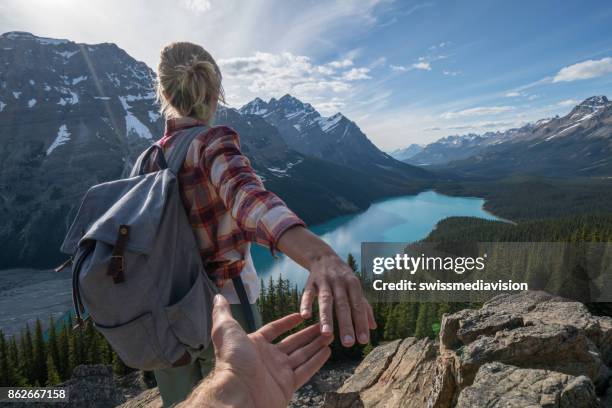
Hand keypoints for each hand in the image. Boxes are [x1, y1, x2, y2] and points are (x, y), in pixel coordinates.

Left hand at [179, 295, 331, 407]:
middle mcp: (268, 358)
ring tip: (330, 334)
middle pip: (292, 342)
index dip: (287, 322)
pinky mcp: (287, 386)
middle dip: (307, 333)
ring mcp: (278, 372)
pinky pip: (305, 370)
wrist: (239, 393)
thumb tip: (218, 297)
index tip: (302, 314)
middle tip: (323, 324)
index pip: (274, 329)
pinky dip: (317, 361)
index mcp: (255, 344)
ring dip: (316, 344)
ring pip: (302, 355)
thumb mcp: (226, 330)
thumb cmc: (232, 360)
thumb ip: (223, 313)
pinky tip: (328, 351)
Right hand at [300, 254, 376, 346]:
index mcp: (353, 284)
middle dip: (346, 324)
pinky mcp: (310, 281)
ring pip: (326, 300)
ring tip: (327, 334)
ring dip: (326, 317)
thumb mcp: (355, 288)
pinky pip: (308, 293)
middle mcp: (340, 282)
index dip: (361, 323)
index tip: (363, 341)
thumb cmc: (343, 277)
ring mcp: (324, 281)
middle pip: (343, 305)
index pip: (358, 307)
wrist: (324, 256)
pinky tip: (305, 316)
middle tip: (348, 343)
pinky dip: (306, 303)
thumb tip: (373, 327)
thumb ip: (364, 307)